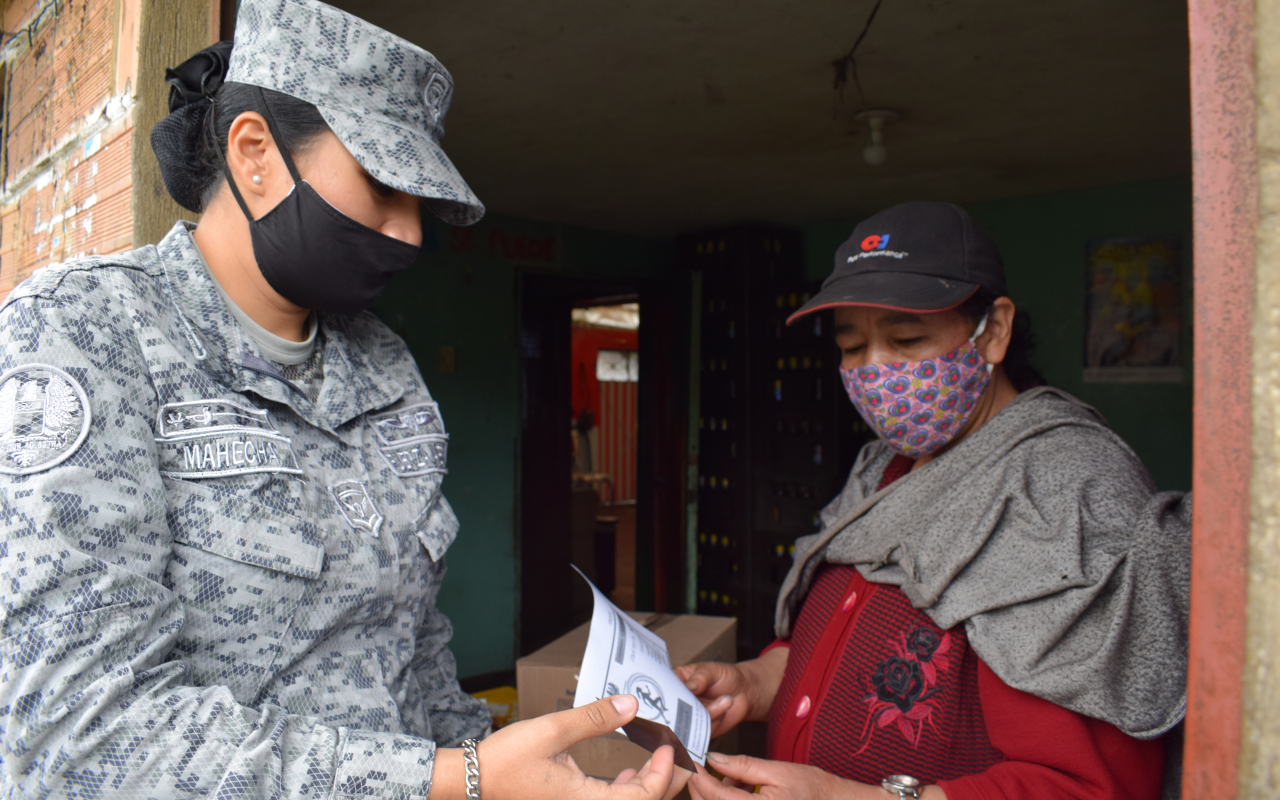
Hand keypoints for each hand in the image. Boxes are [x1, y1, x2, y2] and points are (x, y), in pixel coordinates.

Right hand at [432, 695, 687, 799]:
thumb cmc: (507, 758)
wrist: (472, 781)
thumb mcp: (553, 730)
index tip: (669, 745)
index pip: (644, 797)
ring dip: (646, 786)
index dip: (665, 772)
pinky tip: (624, 771)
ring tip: (655, 759)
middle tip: (676, 754)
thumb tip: (632, 704)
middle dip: (665, 782)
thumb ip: (595, 718)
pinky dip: (625, 790)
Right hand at [675, 647, 788, 737]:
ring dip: (709, 711)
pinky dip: (715, 719)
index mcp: (678, 681)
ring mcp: (690, 715)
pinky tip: (725, 708)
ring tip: (725, 700)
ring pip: (688, 720)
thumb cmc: (727, 677)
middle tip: (699, 701)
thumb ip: (700, 677)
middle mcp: (681, 700)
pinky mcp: (701, 728)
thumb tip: (689, 686)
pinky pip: (702, 729)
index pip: (664, 686)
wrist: (745, 692)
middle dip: (685, 707)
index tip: (671, 693)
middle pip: (671, 708)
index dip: (664, 691)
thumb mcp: (712, 670)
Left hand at [688, 753, 947, 799]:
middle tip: (705, 768)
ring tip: (735, 778)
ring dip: (717, 795)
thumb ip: (744, 766)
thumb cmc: (815, 789)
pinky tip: (741, 790)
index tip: (691, 762)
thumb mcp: (779, 770)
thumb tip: (714, 758)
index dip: (697, 777)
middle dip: (704, 788)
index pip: (713, 795)